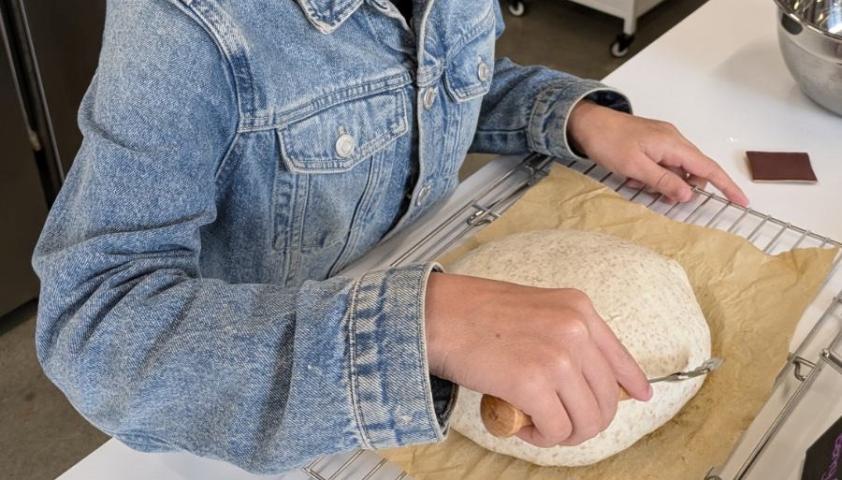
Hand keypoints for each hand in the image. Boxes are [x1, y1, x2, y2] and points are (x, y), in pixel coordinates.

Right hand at [424, 273, 651, 446]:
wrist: (435, 314)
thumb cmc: (473, 313)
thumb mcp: (534, 309)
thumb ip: (564, 334)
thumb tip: (585, 376)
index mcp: (577, 308)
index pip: (620, 357)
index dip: (632, 384)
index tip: (640, 397)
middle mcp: (575, 329)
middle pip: (606, 399)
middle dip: (586, 421)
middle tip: (558, 423)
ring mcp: (557, 357)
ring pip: (586, 420)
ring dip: (563, 433)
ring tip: (537, 426)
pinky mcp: (532, 383)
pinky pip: (556, 429)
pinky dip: (541, 437)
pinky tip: (523, 426)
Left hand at [567, 101, 748, 206]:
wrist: (587, 122)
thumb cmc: (608, 142)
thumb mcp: (635, 167)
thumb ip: (663, 181)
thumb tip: (689, 195)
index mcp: (674, 145)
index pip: (708, 168)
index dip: (726, 186)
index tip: (741, 201)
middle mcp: (674, 141)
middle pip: (693, 172)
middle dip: (682, 189)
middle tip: (659, 198)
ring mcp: (663, 141)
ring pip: (676, 171)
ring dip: (663, 184)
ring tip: (637, 184)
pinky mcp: (652, 143)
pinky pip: (662, 165)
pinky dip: (653, 176)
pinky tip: (633, 178)